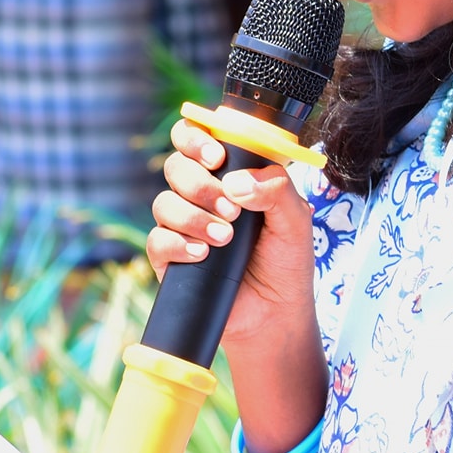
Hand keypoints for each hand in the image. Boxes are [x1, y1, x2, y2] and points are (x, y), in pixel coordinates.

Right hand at [148, 119, 317, 347]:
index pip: (198, 138)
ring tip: (224, 238)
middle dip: (200, 184)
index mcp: (230, 176)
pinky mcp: (169, 258)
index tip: (216, 157)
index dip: (196, 137)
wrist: (274, 315)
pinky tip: (202, 254)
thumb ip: (276, 189)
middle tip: (231, 209)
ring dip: (193, 217)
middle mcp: (202, 196)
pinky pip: (157, 240)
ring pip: (163, 202)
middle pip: (175, 166)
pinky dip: (178, 244)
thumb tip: (236, 182)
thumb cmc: (286, 263)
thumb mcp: (296, 220)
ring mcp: (183, 226)